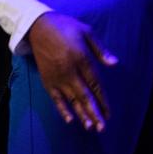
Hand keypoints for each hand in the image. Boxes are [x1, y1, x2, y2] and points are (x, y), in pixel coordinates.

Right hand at [27, 11, 117, 132]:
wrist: (38, 25)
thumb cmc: (65, 27)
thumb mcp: (86, 31)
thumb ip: (100, 49)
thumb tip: (114, 63)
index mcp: (81, 58)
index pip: (95, 84)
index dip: (102, 100)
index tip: (109, 113)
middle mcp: (69, 70)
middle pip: (84, 96)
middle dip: (94, 113)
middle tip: (102, 128)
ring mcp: (57, 76)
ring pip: (71, 99)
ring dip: (81, 114)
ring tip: (90, 127)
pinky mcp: (47, 79)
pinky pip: (55, 98)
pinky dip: (62, 109)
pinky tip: (69, 119)